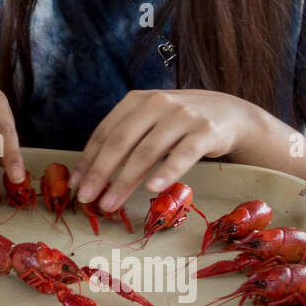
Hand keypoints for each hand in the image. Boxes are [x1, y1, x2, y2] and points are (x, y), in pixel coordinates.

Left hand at [72, 89, 263, 211]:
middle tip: (86, 198)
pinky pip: (182, 155)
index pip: (105, 133)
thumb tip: (91, 174)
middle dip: (100, 173)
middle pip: (120, 142)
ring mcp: (182, 116)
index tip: (75, 184)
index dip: (88, 160)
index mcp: (136, 101)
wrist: (229, 113)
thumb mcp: (149, 120)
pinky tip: (152, 190)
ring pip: (147, 152)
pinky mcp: (205, 131)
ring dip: (125, 181)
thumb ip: (125, 138)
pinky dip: (166, 173)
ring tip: (110, 204)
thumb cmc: (179, 122)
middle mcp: (156, 104)